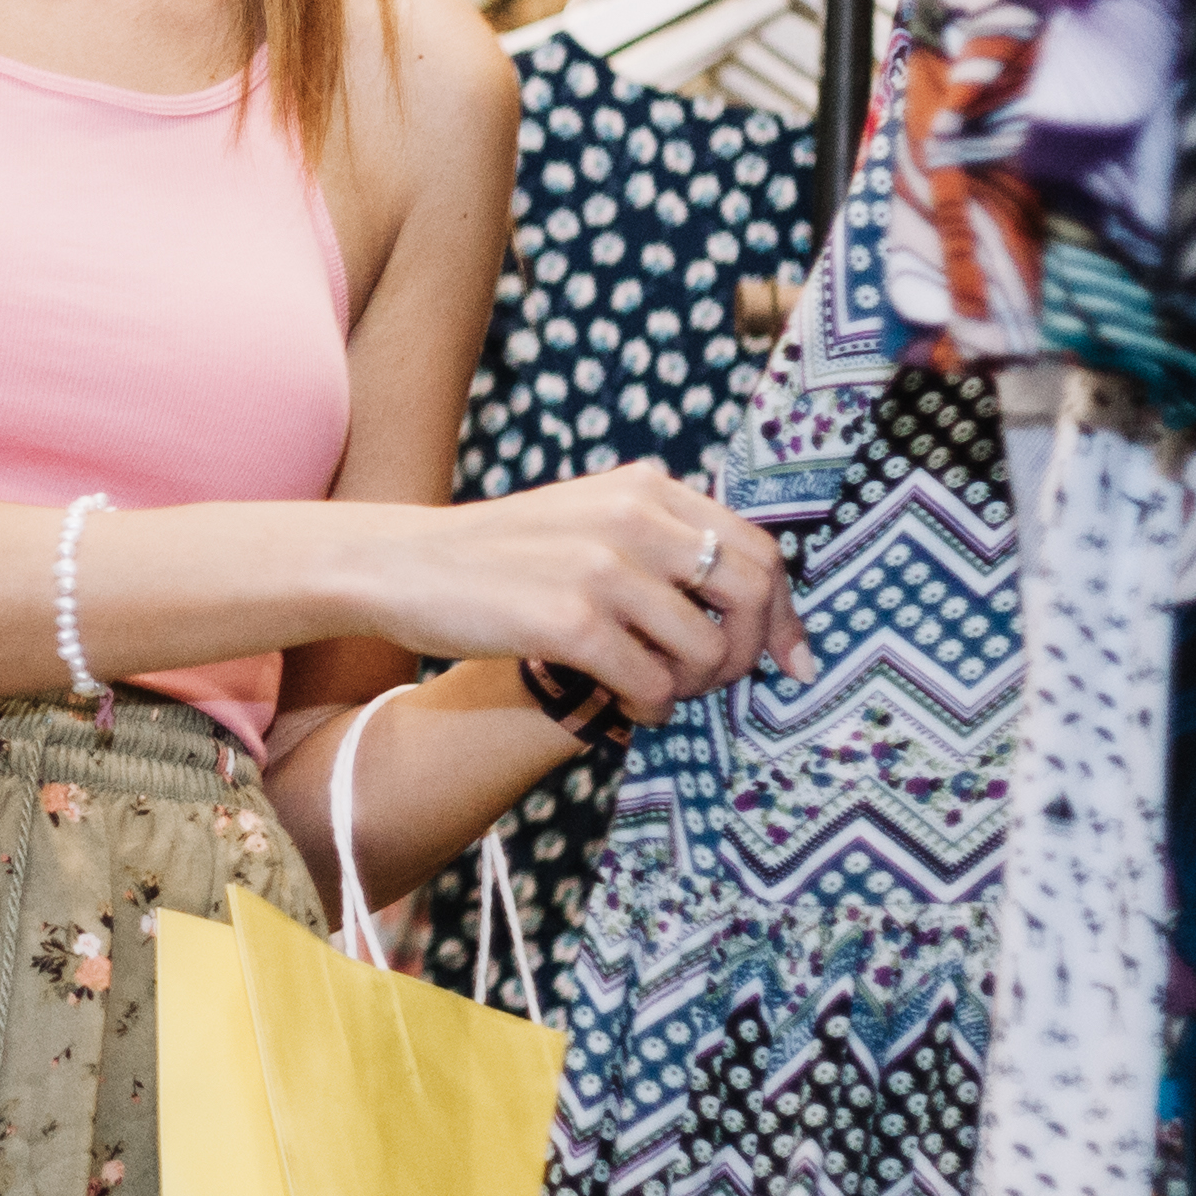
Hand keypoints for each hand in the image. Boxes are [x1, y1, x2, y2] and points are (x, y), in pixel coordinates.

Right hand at [369, 468, 808, 722]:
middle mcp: (633, 517)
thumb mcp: (587, 514)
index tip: (791, 660)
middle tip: (722, 685)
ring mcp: (602, 568)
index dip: (785, 613)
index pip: (757, 548)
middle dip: (751, 652)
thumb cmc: (499, 554)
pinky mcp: (569, 620)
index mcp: (646, 487)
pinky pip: (650, 682)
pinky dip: (651, 708)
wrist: (404, 564)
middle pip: (751, 592)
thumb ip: (656, 536)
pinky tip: (628, 706)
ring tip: (658, 692)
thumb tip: (741, 599)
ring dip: (692, 688)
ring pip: (705, 648)